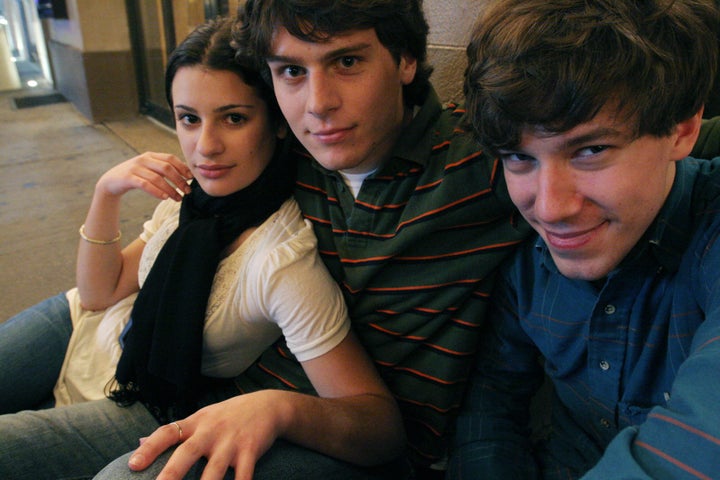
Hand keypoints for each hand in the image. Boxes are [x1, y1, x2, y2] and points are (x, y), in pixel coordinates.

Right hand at [96, 152, 191, 200]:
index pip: (170, 158)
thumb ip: (164, 170)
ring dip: (170, 189)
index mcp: (151, 155)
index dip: (182, 168)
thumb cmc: (135, 176)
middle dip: (179, 180)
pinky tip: (164, 198)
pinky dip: (156, 192)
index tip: (191, 179)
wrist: (111, 181)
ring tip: (178, 198)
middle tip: (187, 191)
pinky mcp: (128, 178)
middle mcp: (144, 159)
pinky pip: (145, 185)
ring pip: (157, 178)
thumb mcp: (150, 170)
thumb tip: (186, 177)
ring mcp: (135, 168)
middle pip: (166, 168)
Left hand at [128, 391, 287, 479]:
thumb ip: (174, 431)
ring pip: (214, 471)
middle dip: (171, 474)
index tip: (133, 464)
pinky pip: (243, 476)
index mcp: (196, 423)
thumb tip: (139, 442)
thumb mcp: (201, 418)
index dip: (149, 448)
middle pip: (187, 453)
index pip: (167, 433)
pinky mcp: (250, 451)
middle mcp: (211, 432)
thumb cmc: (228, 416)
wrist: (268, 406)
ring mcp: (231, 443)